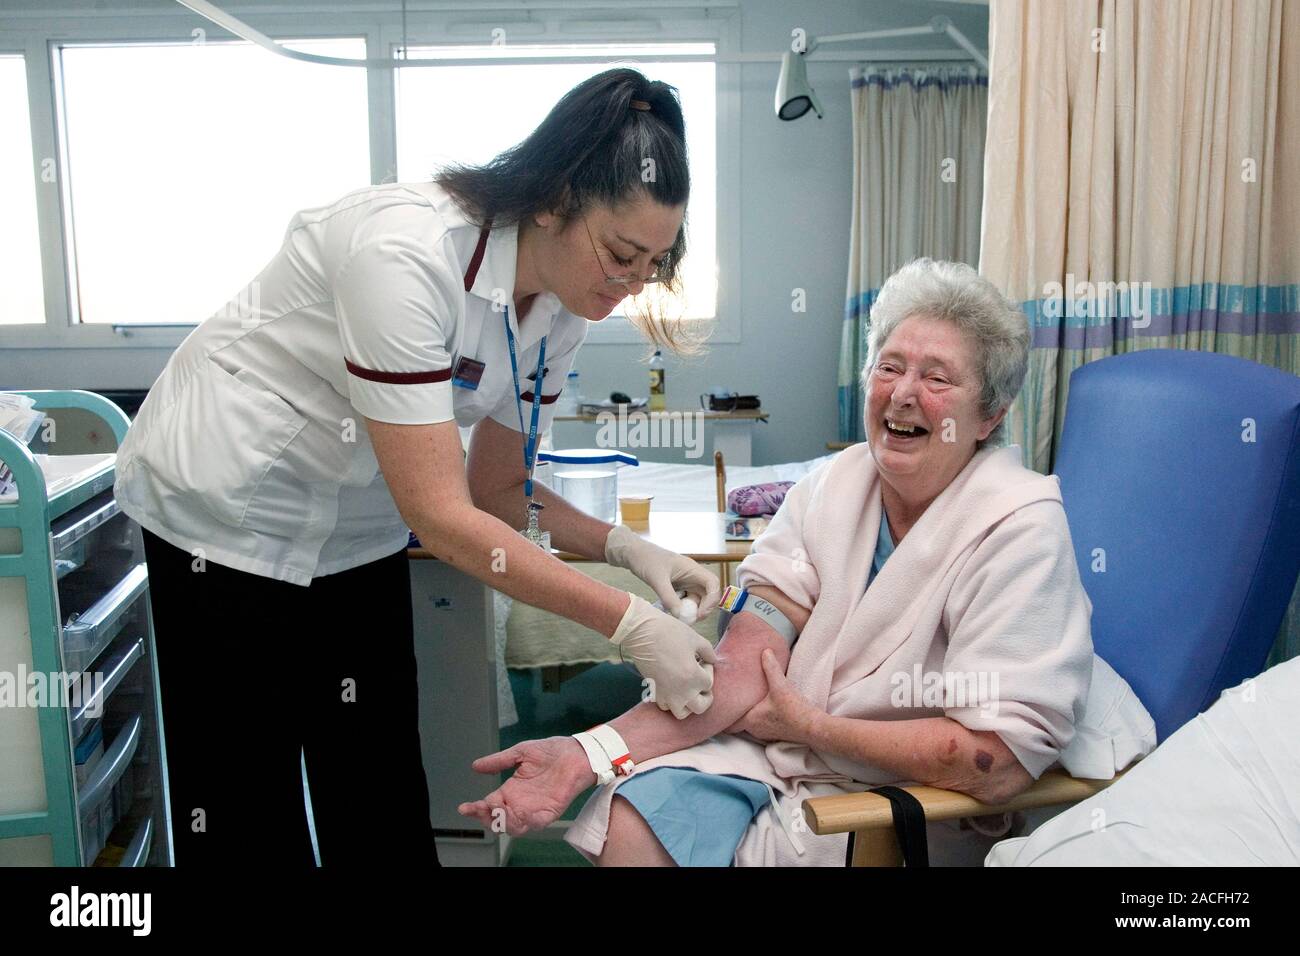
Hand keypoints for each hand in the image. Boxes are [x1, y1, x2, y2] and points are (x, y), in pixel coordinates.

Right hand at [457, 737, 595, 835]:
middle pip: (498, 820)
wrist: (577, 752)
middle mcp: (521, 802)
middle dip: (485, 818)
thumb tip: (476, 766)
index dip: (476, 809)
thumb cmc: (552, 751)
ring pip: (513, 826)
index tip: (464, 807)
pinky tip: (517, 815)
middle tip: (481, 808)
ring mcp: (534, 808)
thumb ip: (499, 761)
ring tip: (497, 810)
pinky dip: (525, 823)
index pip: (489, 805)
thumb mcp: (520, 752)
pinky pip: (535, 823)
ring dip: (502, 822)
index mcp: (512, 789)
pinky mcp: (550, 811)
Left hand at [605, 524, 722, 618]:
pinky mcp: (676, 586)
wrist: (632, 553)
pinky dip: (680, 607)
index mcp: (692, 568)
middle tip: (691, 620)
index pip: (712, 584)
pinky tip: (670, 611)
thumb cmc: (646, 560)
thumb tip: (680, 616)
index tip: (700, 613)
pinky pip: (684, 599)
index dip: (712, 600)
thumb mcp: (657, 579)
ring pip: (695, 598)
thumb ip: (668, 598)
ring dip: (691, 609)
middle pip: (707, 594)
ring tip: (679, 617)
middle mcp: (692, 575)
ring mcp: (684, 580)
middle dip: (702, 608)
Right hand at [611, 594, 717, 718]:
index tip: (702, 660)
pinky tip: (672, 686)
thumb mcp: (695, 638)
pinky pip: (665, 705)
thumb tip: (713, 660)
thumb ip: (708, 652)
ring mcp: (666, 694)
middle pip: (700, 707)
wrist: (641, 632)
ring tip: (687, 688)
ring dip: (688, 704)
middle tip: (701, 681)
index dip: (708, 671)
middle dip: (704, 696)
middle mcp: (681, 692)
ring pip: (682, 712)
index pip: (709, 684)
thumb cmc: (669, 632)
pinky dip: (671, 700)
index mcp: (693, 678)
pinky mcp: (654, 691)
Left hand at [728, 648, 820, 743]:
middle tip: (731, 697)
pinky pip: (762, 724)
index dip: (721, 716)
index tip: (717, 706)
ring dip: (748, 713)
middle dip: (734, 711)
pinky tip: (764, 706)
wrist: (814, 728)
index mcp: (750, 720)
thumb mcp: (781, 686)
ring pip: (750, 723)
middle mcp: (755, 729)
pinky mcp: (776, 733)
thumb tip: (765, 651)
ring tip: (746, 699)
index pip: (728, 723)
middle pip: (738, 721)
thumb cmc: (794, 710)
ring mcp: (766, 733)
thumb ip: (771, 668)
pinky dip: (760, 716)